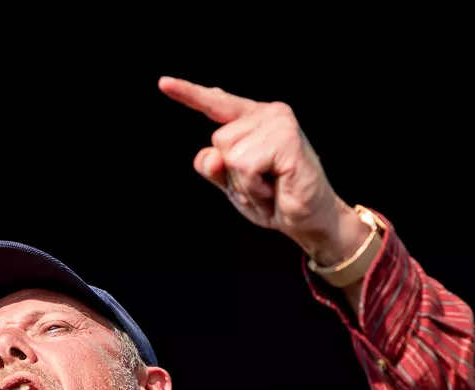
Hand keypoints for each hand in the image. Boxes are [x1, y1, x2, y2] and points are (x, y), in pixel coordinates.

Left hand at [158, 76, 364, 264]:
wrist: (311, 221)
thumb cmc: (276, 200)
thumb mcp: (234, 185)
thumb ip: (215, 168)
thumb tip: (208, 155)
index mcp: (255, 119)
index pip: (218, 104)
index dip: (189, 94)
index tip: (163, 83)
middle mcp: (268, 114)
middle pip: (218, 141)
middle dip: (234, 175)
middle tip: (264, 185)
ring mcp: (278, 123)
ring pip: (230, 155)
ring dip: (246, 184)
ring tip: (271, 187)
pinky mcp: (285, 139)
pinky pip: (245, 166)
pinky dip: (255, 187)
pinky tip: (276, 188)